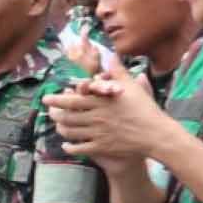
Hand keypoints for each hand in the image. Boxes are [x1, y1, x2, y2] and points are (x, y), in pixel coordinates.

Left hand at [46, 51, 170, 165]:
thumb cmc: (145, 109)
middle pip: (67, 116)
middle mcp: (96, 117)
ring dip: (60, 128)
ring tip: (56, 125)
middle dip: (54, 114)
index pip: (73, 99)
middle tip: (48, 112)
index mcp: (101, 102)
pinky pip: (80, 148)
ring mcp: (97, 133)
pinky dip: (70, 147)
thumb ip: (117, 71)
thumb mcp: (131, 87)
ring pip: (71, 132)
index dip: (57, 99)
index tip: (47, 97)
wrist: (156, 134)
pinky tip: (66, 145)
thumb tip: (111, 54)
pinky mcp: (101, 147)